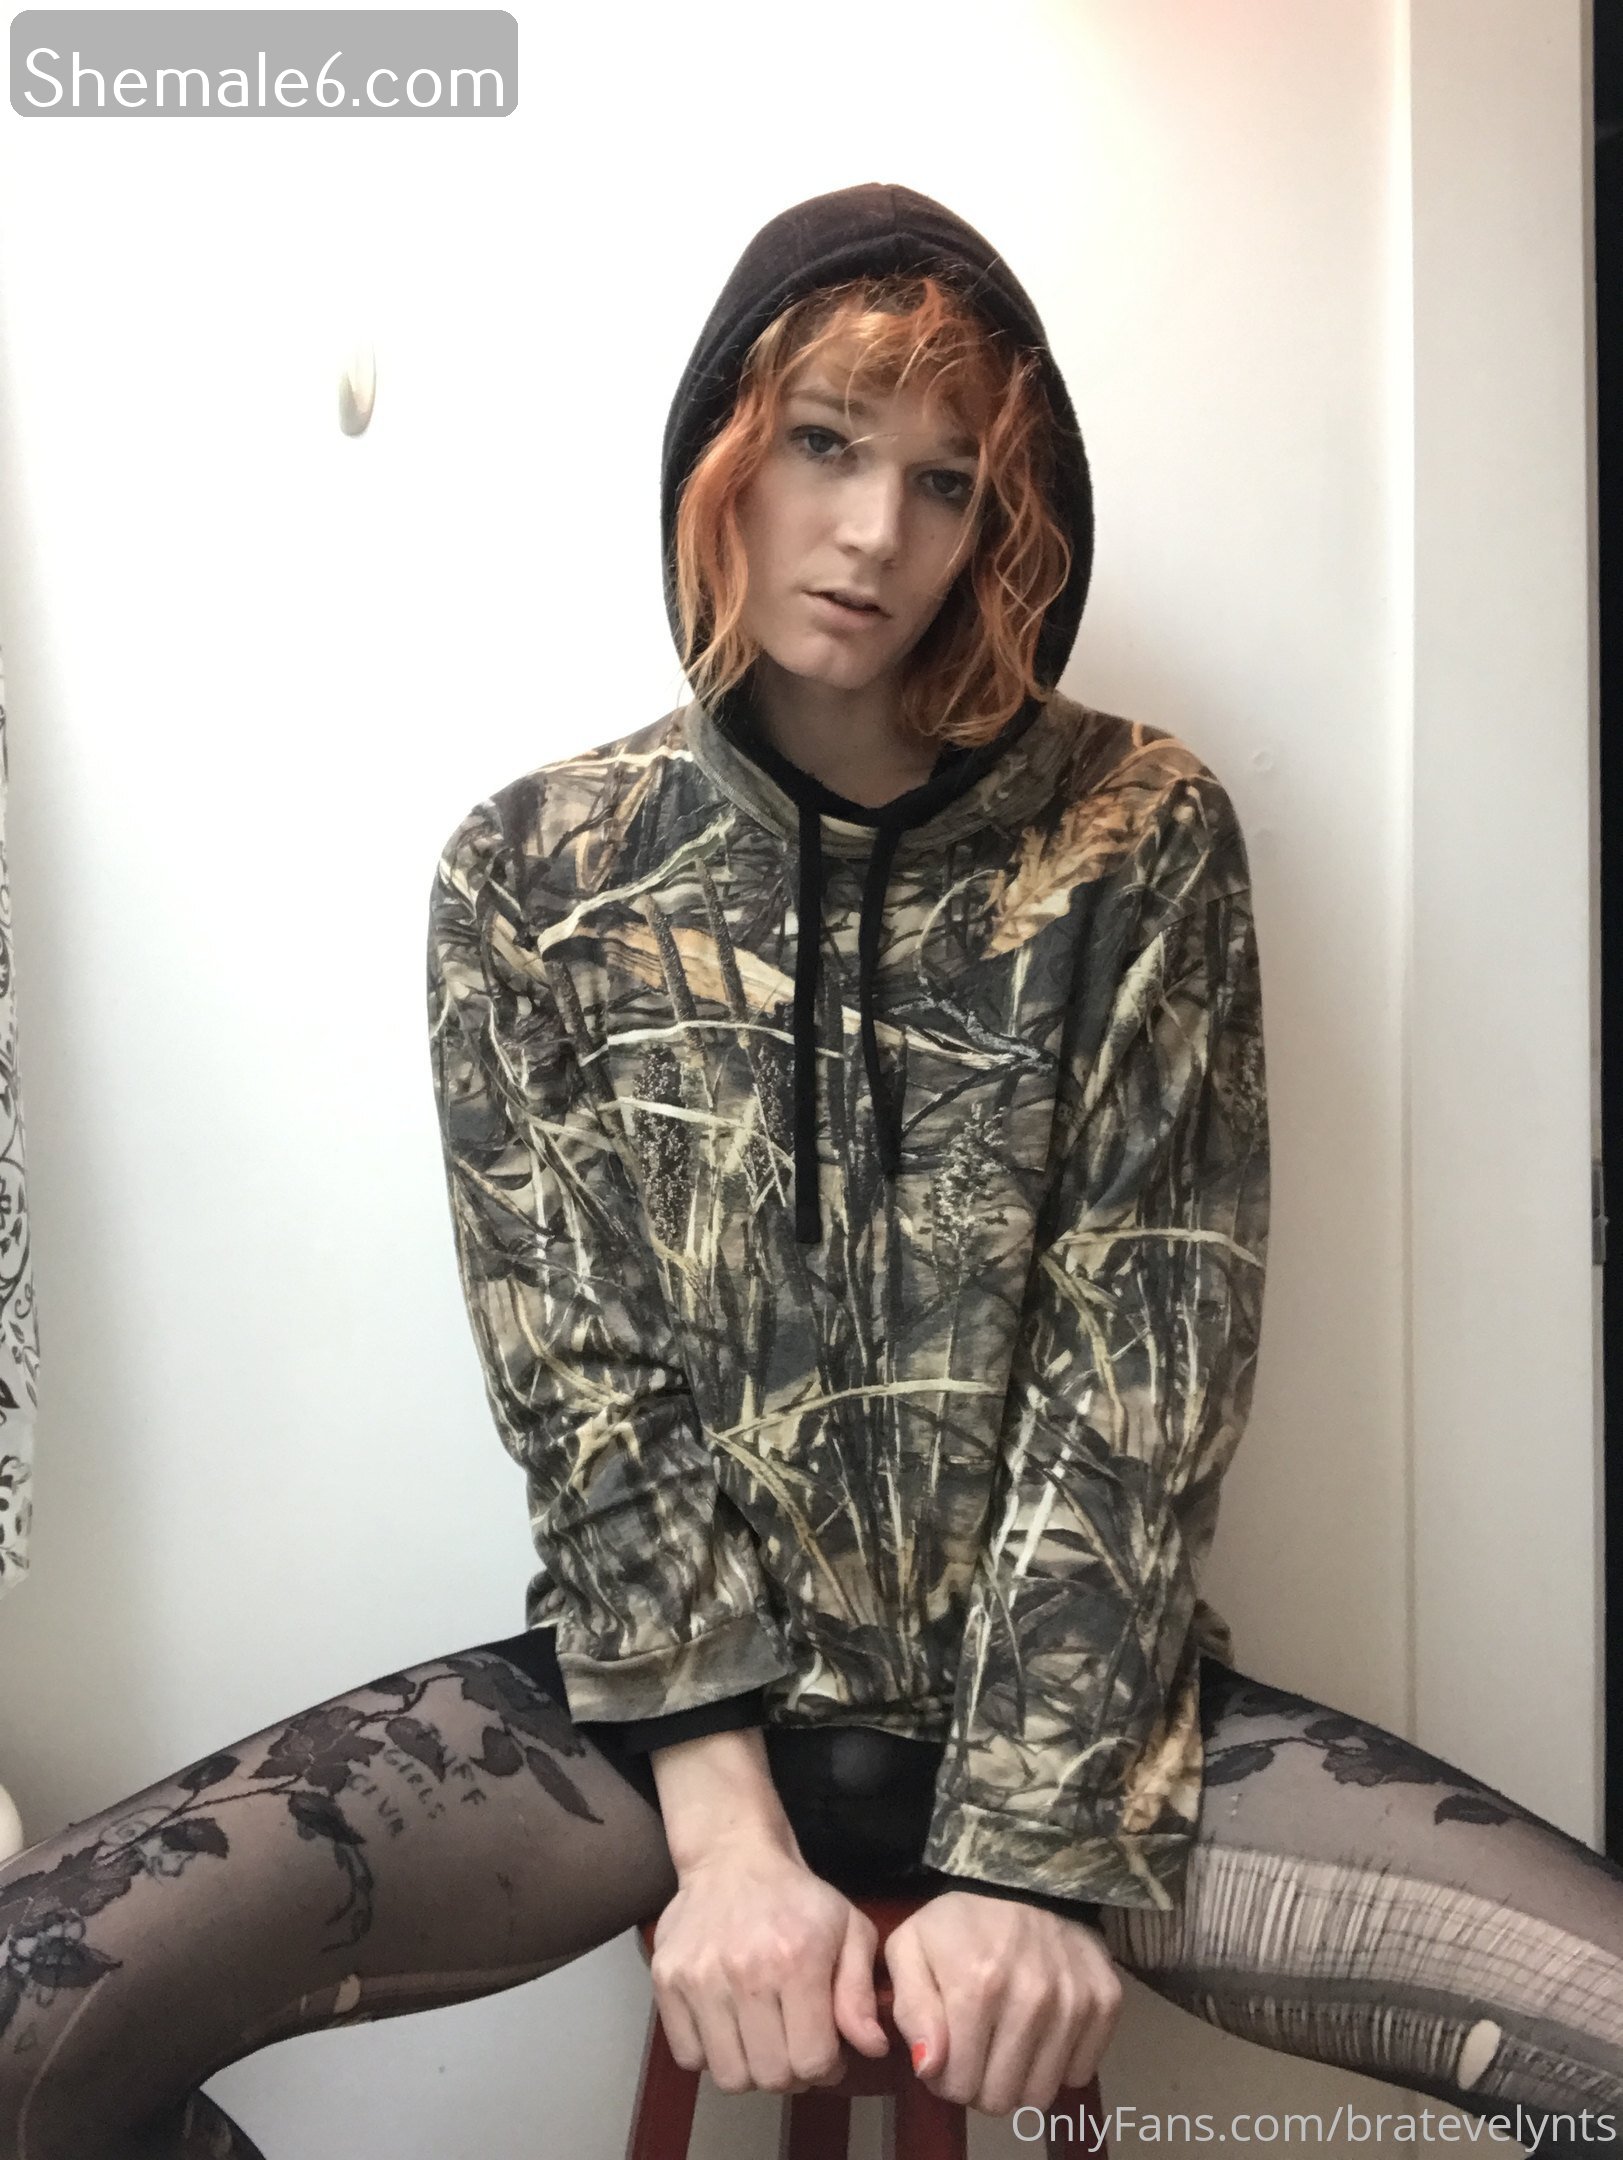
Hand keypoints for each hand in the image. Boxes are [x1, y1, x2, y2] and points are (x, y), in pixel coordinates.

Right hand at [649, 1833, 892, 2096]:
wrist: (733, 1857)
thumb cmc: (798, 1899)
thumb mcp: (849, 1929)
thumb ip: (860, 1993)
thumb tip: (872, 2048)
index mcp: (797, 1960)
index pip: (812, 2061)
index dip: (826, 2068)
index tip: (825, 2051)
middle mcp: (745, 1972)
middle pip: (771, 2077)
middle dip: (791, 2071)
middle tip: (793, 2044)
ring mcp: (699, 1978)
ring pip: (729, 2077)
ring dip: (750, 2068)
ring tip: (761, 2037)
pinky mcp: (666, 1981)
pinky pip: (689, 2058)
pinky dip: (711, 2055)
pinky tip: (728, 2026)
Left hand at [883, 1891, 1121, 2117]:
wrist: (1023, 1879)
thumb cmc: (958, 1923)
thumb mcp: (910, 1950)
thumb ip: (911, 2011)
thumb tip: (929, 2067)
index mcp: (976, 1986)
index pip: (959, 2085)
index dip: (945, 2077)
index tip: (947, 2052)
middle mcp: (1032, 1999)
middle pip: (1001, 2099)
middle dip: (981, 2083)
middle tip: (978, 2049)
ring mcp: (1075, 2001)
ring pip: (1041, 2095)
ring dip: (1020, 2078)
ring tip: (1008, 2041)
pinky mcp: (1106, 2002)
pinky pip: (1080, 2074)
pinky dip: (1058, 2063)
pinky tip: (1042, 2032)